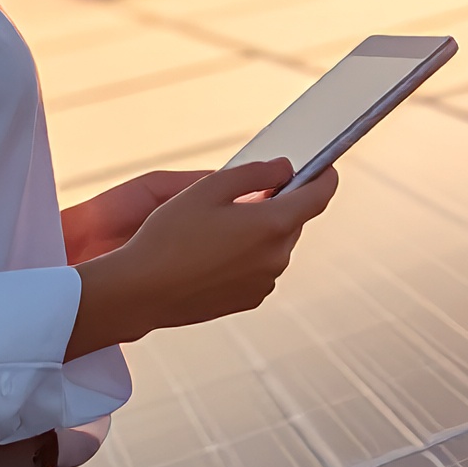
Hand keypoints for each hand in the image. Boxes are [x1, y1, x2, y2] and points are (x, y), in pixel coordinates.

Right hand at [65, 159, 340, 358]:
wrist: (142, 290)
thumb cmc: (170, 237)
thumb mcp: (211, 187)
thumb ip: (256, 173)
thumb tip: (285, 169)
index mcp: (273, 225)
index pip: (320, 195)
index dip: (325, 176)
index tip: (324, 166)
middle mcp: (277, 256)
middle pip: (293, 219)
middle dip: (277, 204)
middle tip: (240, 196)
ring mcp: (265, 281)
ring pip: (274, 244)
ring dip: (259, 231)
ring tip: (215, 228)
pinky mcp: (250, 299)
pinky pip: (260, 267)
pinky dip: (247, 256)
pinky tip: (212, 253)